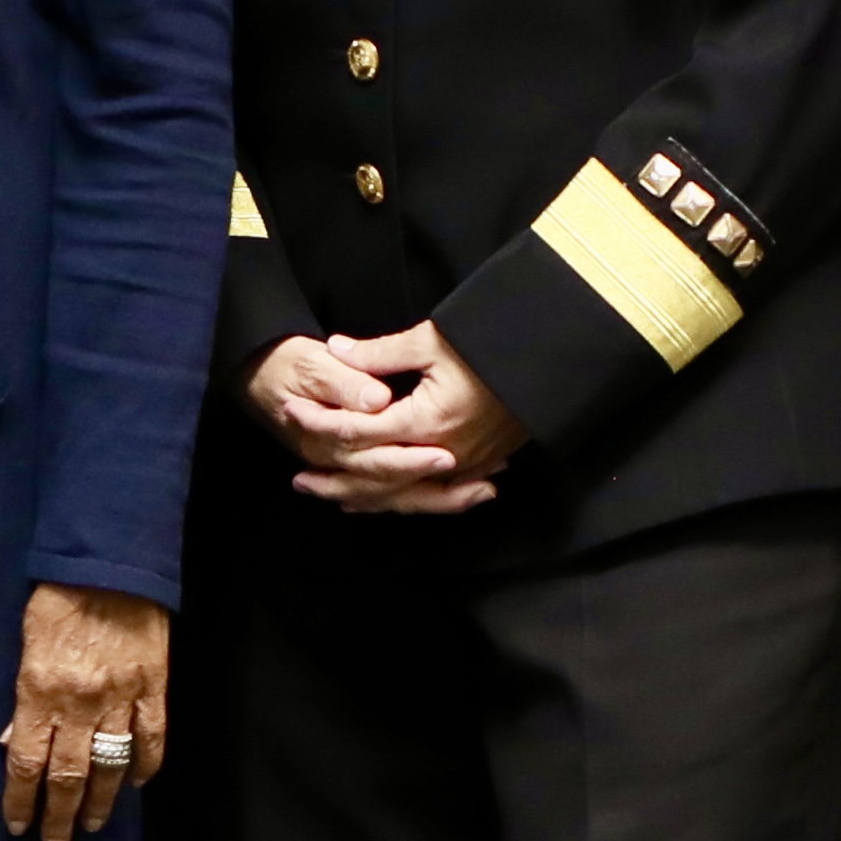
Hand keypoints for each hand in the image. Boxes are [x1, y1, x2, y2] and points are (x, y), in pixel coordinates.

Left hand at [2, 583, 171, 840]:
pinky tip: (136, 785)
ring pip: (110, 766)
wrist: (111, 562)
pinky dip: (145, 766)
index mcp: (40, 691)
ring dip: (99, 802)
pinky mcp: (154, 687)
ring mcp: (122, 698)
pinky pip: (152, 738)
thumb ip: (22, 699)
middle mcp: (80, 703)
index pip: (26, 762)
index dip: (21, 799)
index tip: (18, 826)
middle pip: (67, 776)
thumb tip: (12, 742)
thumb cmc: (57, 597)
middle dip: (59, 816)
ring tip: (90, 825)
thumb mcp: (24, 643)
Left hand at [269, 322, 523, 515]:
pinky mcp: (476, 465)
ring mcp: (462, 464)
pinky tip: (379, 500)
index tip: (292, 412)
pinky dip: (399, 498)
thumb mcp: (431, 340)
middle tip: (298, 481)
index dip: (322, 422)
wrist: (548, 362)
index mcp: (426, 421)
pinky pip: (429, 493)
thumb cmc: (490, 345)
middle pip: (376, 477)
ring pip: (402, 494)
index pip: (360, 430)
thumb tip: (336, 349)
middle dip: (335, 479)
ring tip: (330, 498)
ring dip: (364, 497)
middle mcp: (442, 452)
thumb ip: (379, 353)